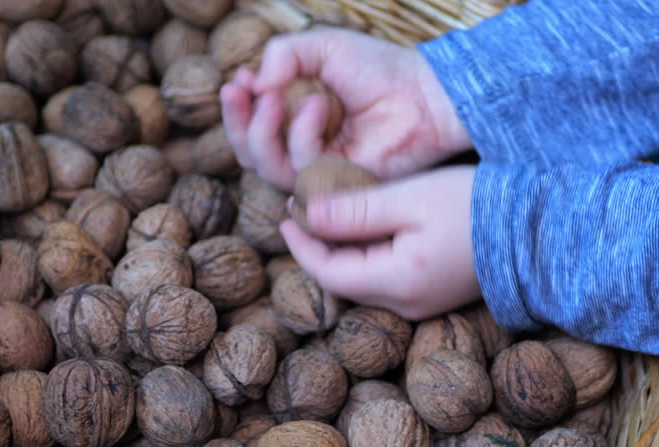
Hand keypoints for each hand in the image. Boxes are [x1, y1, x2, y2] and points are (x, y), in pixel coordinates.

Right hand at [221, 27, 470, 190]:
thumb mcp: (322, 47)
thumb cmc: (379, 69)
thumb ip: (282, 54)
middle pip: (248, 155)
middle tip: (244, 91)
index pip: (249, 129)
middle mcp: (302, 150)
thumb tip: (255, 83)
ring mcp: (319, 171)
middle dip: (237, 123)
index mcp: (294, 122)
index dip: (236, 109)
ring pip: (267, 168)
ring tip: (278, 95)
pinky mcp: (336, 187)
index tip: (238, 81)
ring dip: (263, 129)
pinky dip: (302, 135)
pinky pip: (301, 171)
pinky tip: (319, 106)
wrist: (422, 92)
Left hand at [280, 166, 480, 318]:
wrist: (539, 228)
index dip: (301, 244)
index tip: (287, 212)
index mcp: (397, 283)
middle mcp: (406, 304)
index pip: (328, 272)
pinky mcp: (432, 294)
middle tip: (302, 209)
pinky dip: (364, 254)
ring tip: (327, 212)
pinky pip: (383, 277)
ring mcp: (421, 303)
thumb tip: (307, 215)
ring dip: (339, 249)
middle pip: (341, 280)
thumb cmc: (475, 206)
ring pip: (361, 279)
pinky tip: (362, 226)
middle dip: (317, 246)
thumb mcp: (410, 200)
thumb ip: (355, 212)